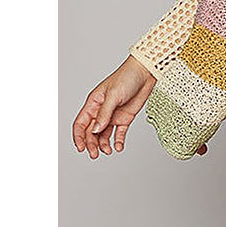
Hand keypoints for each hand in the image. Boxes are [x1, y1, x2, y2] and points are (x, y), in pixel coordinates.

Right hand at [72, 55, 208, 158]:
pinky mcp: (125, 118)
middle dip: (91, 144)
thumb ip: (104, 114)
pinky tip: (118, 147)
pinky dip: (117, 141)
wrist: (146, 72)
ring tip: (108, 150)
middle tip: (95, 154)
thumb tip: (95, 130)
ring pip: (104, 135)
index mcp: (94, 103)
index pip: (81, 123)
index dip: (78, 137)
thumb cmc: (127, 77)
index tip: (81, 148)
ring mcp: (113, 115)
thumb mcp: (114, 95)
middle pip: (91, 132)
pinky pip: (119, 133)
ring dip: (104, 144)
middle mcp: (102, 111)